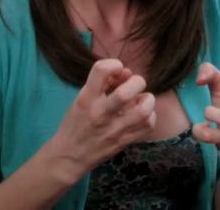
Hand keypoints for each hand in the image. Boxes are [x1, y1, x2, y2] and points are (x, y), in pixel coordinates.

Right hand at [47, 58, 155, 179]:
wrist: (69, 157)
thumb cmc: (75, 124)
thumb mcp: (81, 99)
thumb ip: (102, 84)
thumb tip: (126, 72)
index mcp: (86, 99)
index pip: (101, 71)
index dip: (113, 64)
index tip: (117, 69)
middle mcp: (100, 113)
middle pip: (126, 93)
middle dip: (136, 82)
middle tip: (134, 84)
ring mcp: (114, 130)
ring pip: (142, 111)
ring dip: (147, 100)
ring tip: (142, 99)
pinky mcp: (124, 142)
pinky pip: (147, 126)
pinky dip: (150, 116)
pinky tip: (142, 114)